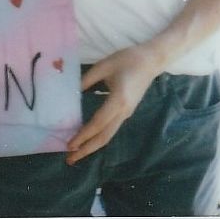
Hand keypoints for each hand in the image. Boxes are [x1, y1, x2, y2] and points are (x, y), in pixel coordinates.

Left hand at [66, 44, 161, 164]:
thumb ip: (87, 80)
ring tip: (77, 153)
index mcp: (118, 100)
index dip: (83, 135)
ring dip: (92, 146)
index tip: (69, 144)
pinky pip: (111, 129)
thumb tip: (70, 93)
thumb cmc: (128, 59)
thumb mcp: (104, 66)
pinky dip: (98, 137)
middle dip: (86, 149)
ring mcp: (126, 114)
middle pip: (104, 137)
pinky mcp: (126, 112)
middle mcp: (124, 112)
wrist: (151, 60)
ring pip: (108, 135)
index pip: (98, 123)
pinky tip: (88, 138)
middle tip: (70, 159)